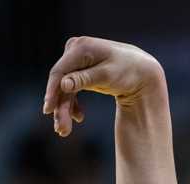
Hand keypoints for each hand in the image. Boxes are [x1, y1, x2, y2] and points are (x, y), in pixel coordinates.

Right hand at [42, 36, 164, 137]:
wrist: (141, 71)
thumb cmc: (127, 72)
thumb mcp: (107, 77)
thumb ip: (85, 79)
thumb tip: (63, 84)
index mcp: (81, 48)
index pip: (60, 71)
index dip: (52, 91)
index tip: (48, 111)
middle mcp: (75, 51)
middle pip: (62, 82)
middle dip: (61, 107)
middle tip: (61, 130)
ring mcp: (77, 60)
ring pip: (65, 88)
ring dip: (65, 109)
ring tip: (65, 130)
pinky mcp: (81, 70)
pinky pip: (72, 89)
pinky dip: (73, 104)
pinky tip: (79, 117)